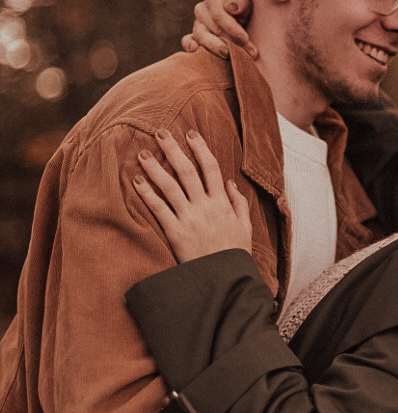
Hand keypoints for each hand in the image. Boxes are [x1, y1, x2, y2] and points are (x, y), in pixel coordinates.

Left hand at [133, 129, 251, 262]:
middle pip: (187, 170)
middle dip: (173, 149)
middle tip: (160, 132)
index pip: (211, 167)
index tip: (191, 134)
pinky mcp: (175, 232)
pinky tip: (137, 181)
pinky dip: (147, 193)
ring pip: (170, 186)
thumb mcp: (245, 227)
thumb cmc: (234, 255)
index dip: (200, 148)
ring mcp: (189, 218)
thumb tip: (229, 182)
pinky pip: (159, 209)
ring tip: (142, 153)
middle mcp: (205, 206)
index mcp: (222, 203)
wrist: (224, 280)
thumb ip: (238, 203)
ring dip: (155, 167)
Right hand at [182, 0, 255, 58]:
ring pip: (200, 35)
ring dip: (215, 46)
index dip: (232, 28)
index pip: (218, 15)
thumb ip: (241, 3)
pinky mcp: (194, 37)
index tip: (245, 39)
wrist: (241, 18)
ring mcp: (197, 24)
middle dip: (230, 41)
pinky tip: (193, 49)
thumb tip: (231, 8)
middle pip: (213, 28)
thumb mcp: (246, 2)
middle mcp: (201, 10)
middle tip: (245, 52)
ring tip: (227, 54)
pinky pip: (187, 41)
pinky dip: (188, 45)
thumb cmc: (244, 10)